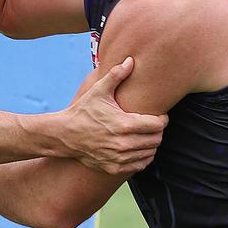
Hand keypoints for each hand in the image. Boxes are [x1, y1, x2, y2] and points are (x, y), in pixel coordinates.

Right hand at [61, 57, 166, 175]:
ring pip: (150, 153)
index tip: (159, 115)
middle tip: (153, 124)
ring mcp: (119, 158)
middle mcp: (124, 144)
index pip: (158, 125)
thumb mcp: (99, 90)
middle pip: (156, 139)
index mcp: (125, 125)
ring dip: (152, 144)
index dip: (162, 119)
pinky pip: (140, 165)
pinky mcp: (114, 168)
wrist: (64, 134)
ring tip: (146, 135)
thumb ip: (116, 74)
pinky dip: (143, 157)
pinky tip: (139, 148)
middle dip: (158, 131)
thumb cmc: (83, 110)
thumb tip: (130, 59)